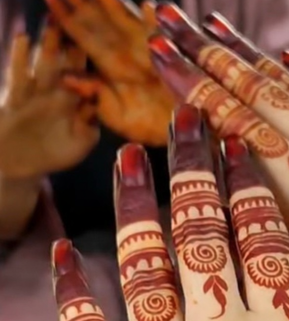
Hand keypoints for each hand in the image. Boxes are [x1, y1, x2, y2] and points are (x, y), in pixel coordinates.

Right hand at [0, 26, 98, 178]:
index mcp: (79, 101)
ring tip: (52, 24)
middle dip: (73, 45)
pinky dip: (20, 56)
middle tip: (79, 25)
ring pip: (45, 63)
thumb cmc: (56, 154)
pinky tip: (23, 38)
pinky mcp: (17, 92)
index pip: (89, 78)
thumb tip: (96, 106)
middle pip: (68, 63)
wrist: (21, 161)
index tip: (104, 46)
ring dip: (49, 44)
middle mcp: (60, 90)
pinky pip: (19, 73)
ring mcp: (38, 89)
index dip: (96, 65)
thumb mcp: (79, 144)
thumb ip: (90, 127)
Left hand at [47, 0, 173, 144]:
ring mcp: (149, 43)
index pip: (83, 35)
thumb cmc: (150, 126)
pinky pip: (158, 25)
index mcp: (110, 65)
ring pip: (122, 12)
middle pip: (99, 16)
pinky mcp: (173, 45)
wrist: (187, 132)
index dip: (65, 16)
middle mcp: (127, 49)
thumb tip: (66, 77)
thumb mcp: (116, 115)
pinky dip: (152, 14)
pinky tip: (147, 5)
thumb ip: (93, 95)